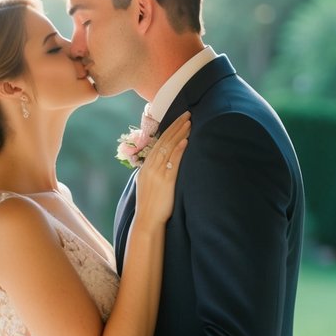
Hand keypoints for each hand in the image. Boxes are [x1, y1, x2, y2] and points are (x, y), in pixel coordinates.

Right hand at [135, 111, 190, 226]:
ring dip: (180, 134)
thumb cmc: (150, 204)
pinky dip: (179, 150)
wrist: (147, 220)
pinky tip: (186, 141)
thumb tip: (163, 161)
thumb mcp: (147, 184)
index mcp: (146, 166)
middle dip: (176, 126)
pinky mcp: (166, 181)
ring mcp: (158, 173)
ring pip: (169, 148)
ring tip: (190, 123)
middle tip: (187, 114)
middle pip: (164, 141)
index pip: (158, 142)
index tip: (179, 119)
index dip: (170, 129)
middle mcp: (150, 167)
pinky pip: (173, 162)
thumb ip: (154, 171)